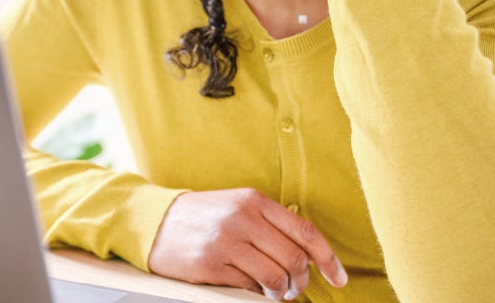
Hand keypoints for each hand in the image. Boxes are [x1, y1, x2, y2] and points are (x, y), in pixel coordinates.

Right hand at [147, 188, 347, 299]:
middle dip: (301, 281)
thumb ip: (271, 223)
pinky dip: (258, 294)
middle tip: (294, 288)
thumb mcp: (238, 206)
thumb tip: (309, 254)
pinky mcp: (211, 264)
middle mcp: (242, 218)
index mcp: (254, 200)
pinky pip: (249, 287)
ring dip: (281, 292)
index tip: (339, 278)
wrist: (155, 222)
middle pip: (294, 258)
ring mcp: (226, 241)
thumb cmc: (203, 217)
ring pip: (275, 277)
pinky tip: (253, 290)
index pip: (305, 231)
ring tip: (275, 292)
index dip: (328, 259)